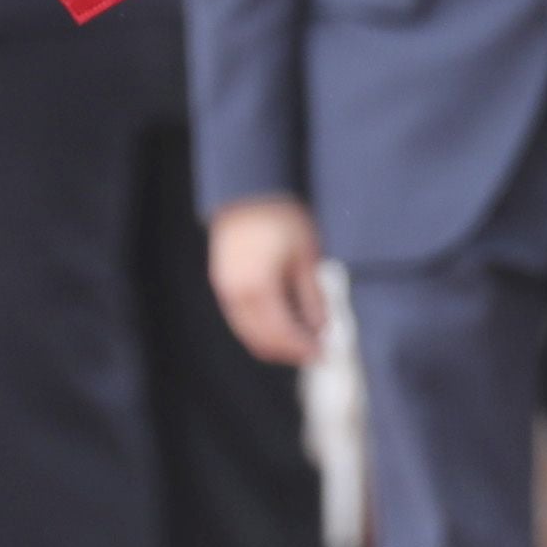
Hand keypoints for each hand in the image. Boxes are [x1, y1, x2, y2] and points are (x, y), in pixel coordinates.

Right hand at [207, 195, 328, 366]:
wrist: (248, 193)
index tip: (323, 353)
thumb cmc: (280, 219)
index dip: (304, 348)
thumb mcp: (306, 257)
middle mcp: (237, 295)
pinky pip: (240, 320)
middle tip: (314, 351)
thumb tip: (321, 328)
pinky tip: (281, 324)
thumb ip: (313, 297)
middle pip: (263, 341)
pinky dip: (261, 329)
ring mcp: (225, 291)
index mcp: (259, 289)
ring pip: (249, 334)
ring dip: (275, 344)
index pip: (283, 334)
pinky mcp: (222, 284)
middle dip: (289, 352)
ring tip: (301, 341)